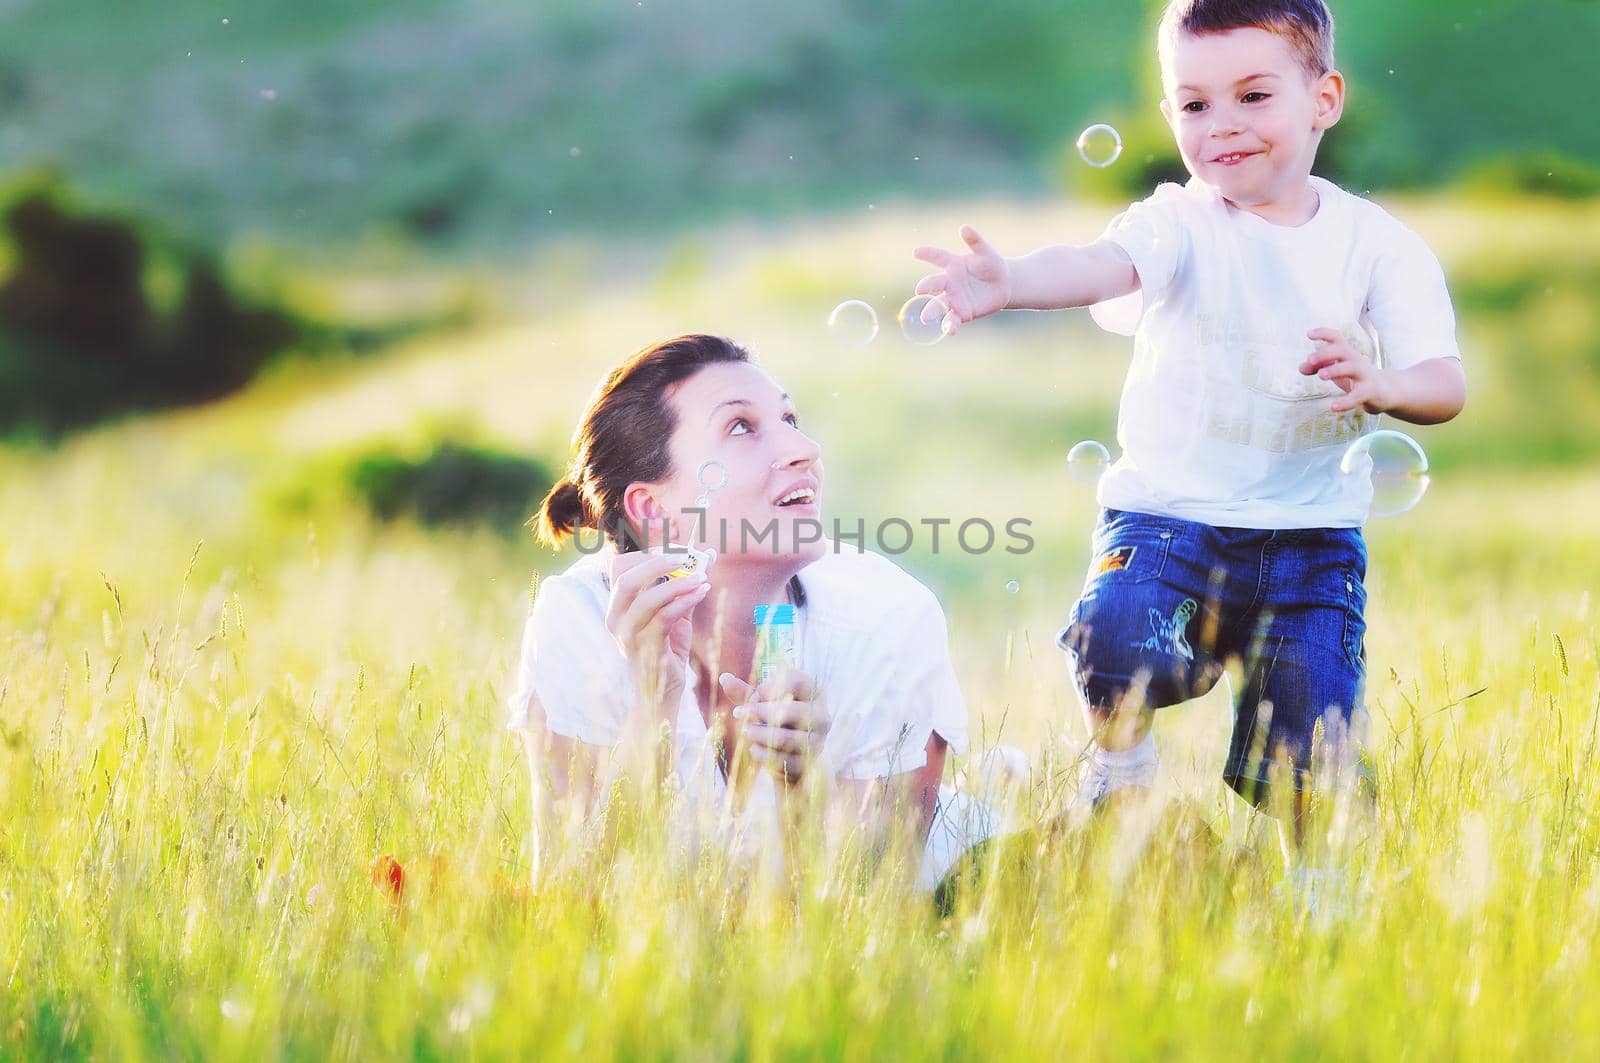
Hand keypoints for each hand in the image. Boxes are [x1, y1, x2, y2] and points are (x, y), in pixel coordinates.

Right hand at [604, 548, 715, 712]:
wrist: (661, 695)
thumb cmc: (667, 652)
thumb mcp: (675, 615)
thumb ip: (684, 588)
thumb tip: (705, 557)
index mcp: (617, 608)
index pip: (620, 568)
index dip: (646, 554)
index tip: (675, 551)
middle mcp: (615, 620)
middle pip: (627, 578)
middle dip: (658, 562)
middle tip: (687, 558)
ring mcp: (627, 636)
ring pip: (647, 598)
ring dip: (678, 583)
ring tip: (702, 578)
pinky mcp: (645, 649)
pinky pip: (664, 618)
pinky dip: (685, 601)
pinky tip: (701, 593)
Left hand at [718, 670, 831, 785]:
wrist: (796, 755)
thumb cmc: (778, 719)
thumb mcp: (764, 703)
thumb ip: (746, 692)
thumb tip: (724, 678)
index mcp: (812, 690)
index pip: (792, 680)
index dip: (767, 688)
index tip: (752, 697)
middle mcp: (821, 713)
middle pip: (788, 710)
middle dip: (759, 712)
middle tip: (739, 714)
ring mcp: (818, 739)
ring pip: (784, 738)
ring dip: (758, 734)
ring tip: (745, 732)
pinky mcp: (810, 762)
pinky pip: (782, 760)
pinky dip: (763, 754)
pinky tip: (753, 749)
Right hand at [912, 225, 1011, 336]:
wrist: (1003, 285)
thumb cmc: (991, 264)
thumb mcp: (986, 252)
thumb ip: (976, 241)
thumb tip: (964, 227)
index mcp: (952, 264)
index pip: (937, 257)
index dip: (927, 253)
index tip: (916, 251)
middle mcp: (948, 282)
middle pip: (934, 284)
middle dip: (926, 286)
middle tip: (919, 290)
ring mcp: (953, 299)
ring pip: (938, 305)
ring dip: (931, 311)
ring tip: (925, 318)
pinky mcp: (961, 314)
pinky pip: (952, 320)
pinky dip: (949, 326)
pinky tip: (949, 330)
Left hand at [1301, 328, 1396, 413]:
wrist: (1388, 391)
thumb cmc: (1357, 378)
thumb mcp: (1337, 371)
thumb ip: (1319, 367)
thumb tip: (1301, 367)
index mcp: (1348, 355)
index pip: (1337, 338)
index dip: (1324, 333)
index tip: (1309, 334)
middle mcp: (1357, 361)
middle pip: (1342, 350)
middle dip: (1325, 353)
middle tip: (1309, 360)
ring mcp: (1365, 376)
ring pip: (1352, 368)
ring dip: (1336, 369)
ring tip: (1321, 376)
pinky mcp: (1371, 392)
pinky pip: (1358, 396)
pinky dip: (1345, 402)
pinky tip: (1333, 407)